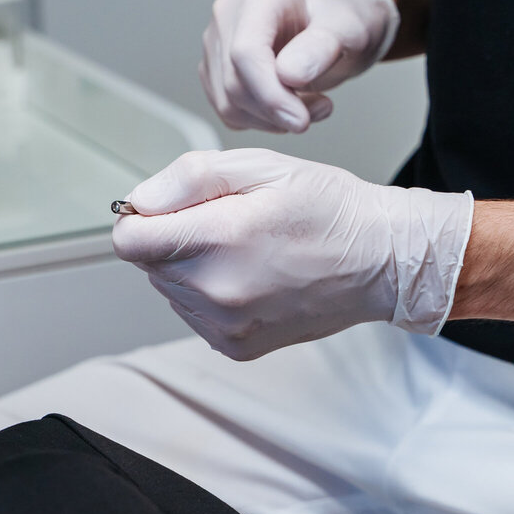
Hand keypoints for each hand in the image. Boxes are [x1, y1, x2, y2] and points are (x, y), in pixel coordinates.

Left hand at [113, 150, 472, 359]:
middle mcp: (217, 292)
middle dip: (173, 237)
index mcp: (220, 241)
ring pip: (168, 288)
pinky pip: (193, 313)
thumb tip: (139, 201)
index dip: (143, 217)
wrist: (383, 260)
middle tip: (227, 222)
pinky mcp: (236, 346)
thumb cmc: (329, 208)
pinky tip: (251, 275)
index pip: (130, 239)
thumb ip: (188, 179)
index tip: (170, 208)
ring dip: (191, 266)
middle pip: (148, 263)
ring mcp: (226, 325)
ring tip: (245, 248)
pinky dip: (209, 293)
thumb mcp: (259, 166)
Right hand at [202, 0, 399, 132]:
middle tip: (319, 110)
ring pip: (228, 102)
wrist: (335, 30)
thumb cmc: (342, 23)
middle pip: (234, 80)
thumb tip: (289, 74)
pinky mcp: (214, 70)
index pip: (246, 51)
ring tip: (311, 107)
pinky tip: (288, 106)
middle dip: (277, 109)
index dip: (270, 93)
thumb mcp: (350, 29)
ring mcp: (217, 42)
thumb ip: (322, 47)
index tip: (301, 119)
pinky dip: (260, 121)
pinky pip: (228, 111)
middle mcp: (229, 14)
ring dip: (271, 119)